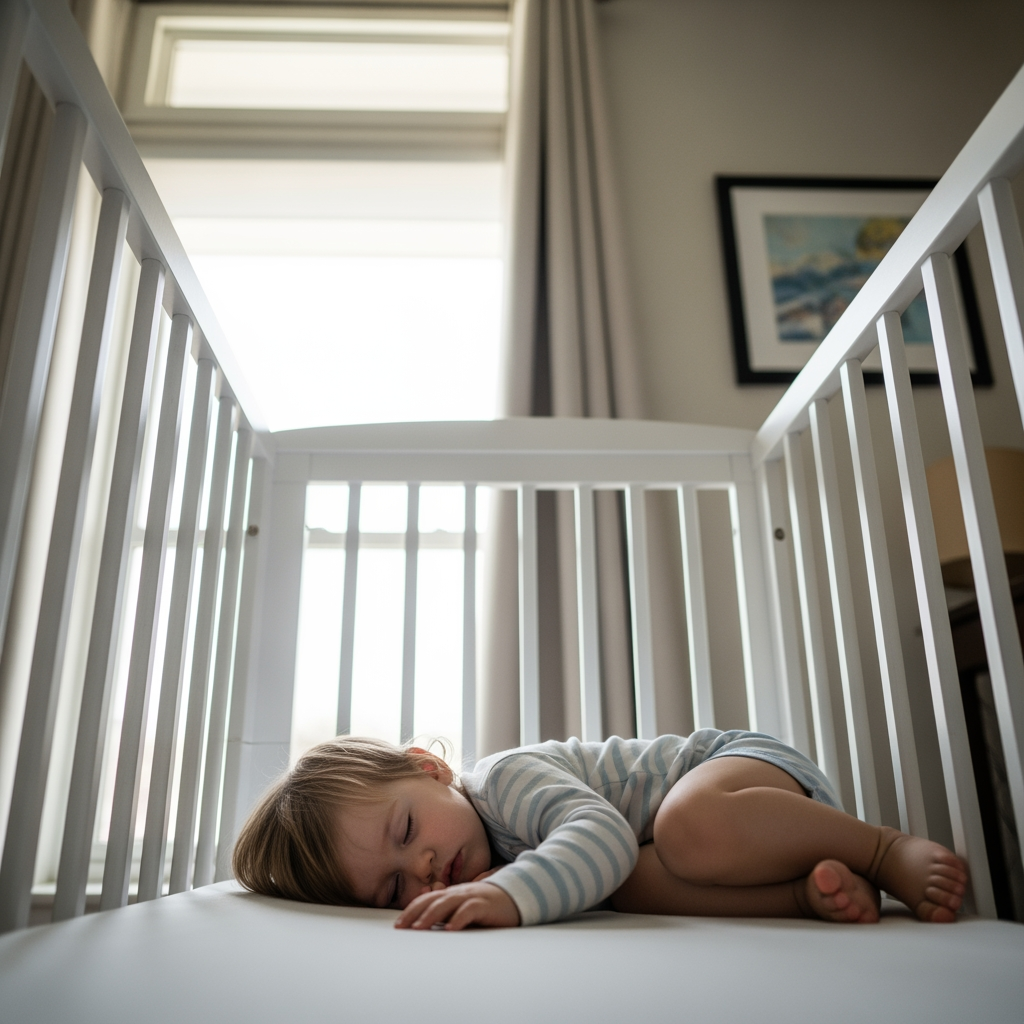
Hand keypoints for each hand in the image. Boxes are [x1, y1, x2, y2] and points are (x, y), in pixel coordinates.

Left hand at [394, 880, 519, 930]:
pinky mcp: (484, 905)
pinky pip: (469, 910)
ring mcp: (471, 897)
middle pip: (432, 900)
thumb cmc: (487, 905)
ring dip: (431, 916)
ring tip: (419, 928)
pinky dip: (459, 919)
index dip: (411, 910)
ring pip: (447, 904)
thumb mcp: (465, 908)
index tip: (398, 924)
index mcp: (452, 894)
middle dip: (414, 913)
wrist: (516, 895)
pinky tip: (451, 929)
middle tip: (401, 927)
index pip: (426, 900)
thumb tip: (428, 926)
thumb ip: (449, 914)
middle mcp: (458, 893)